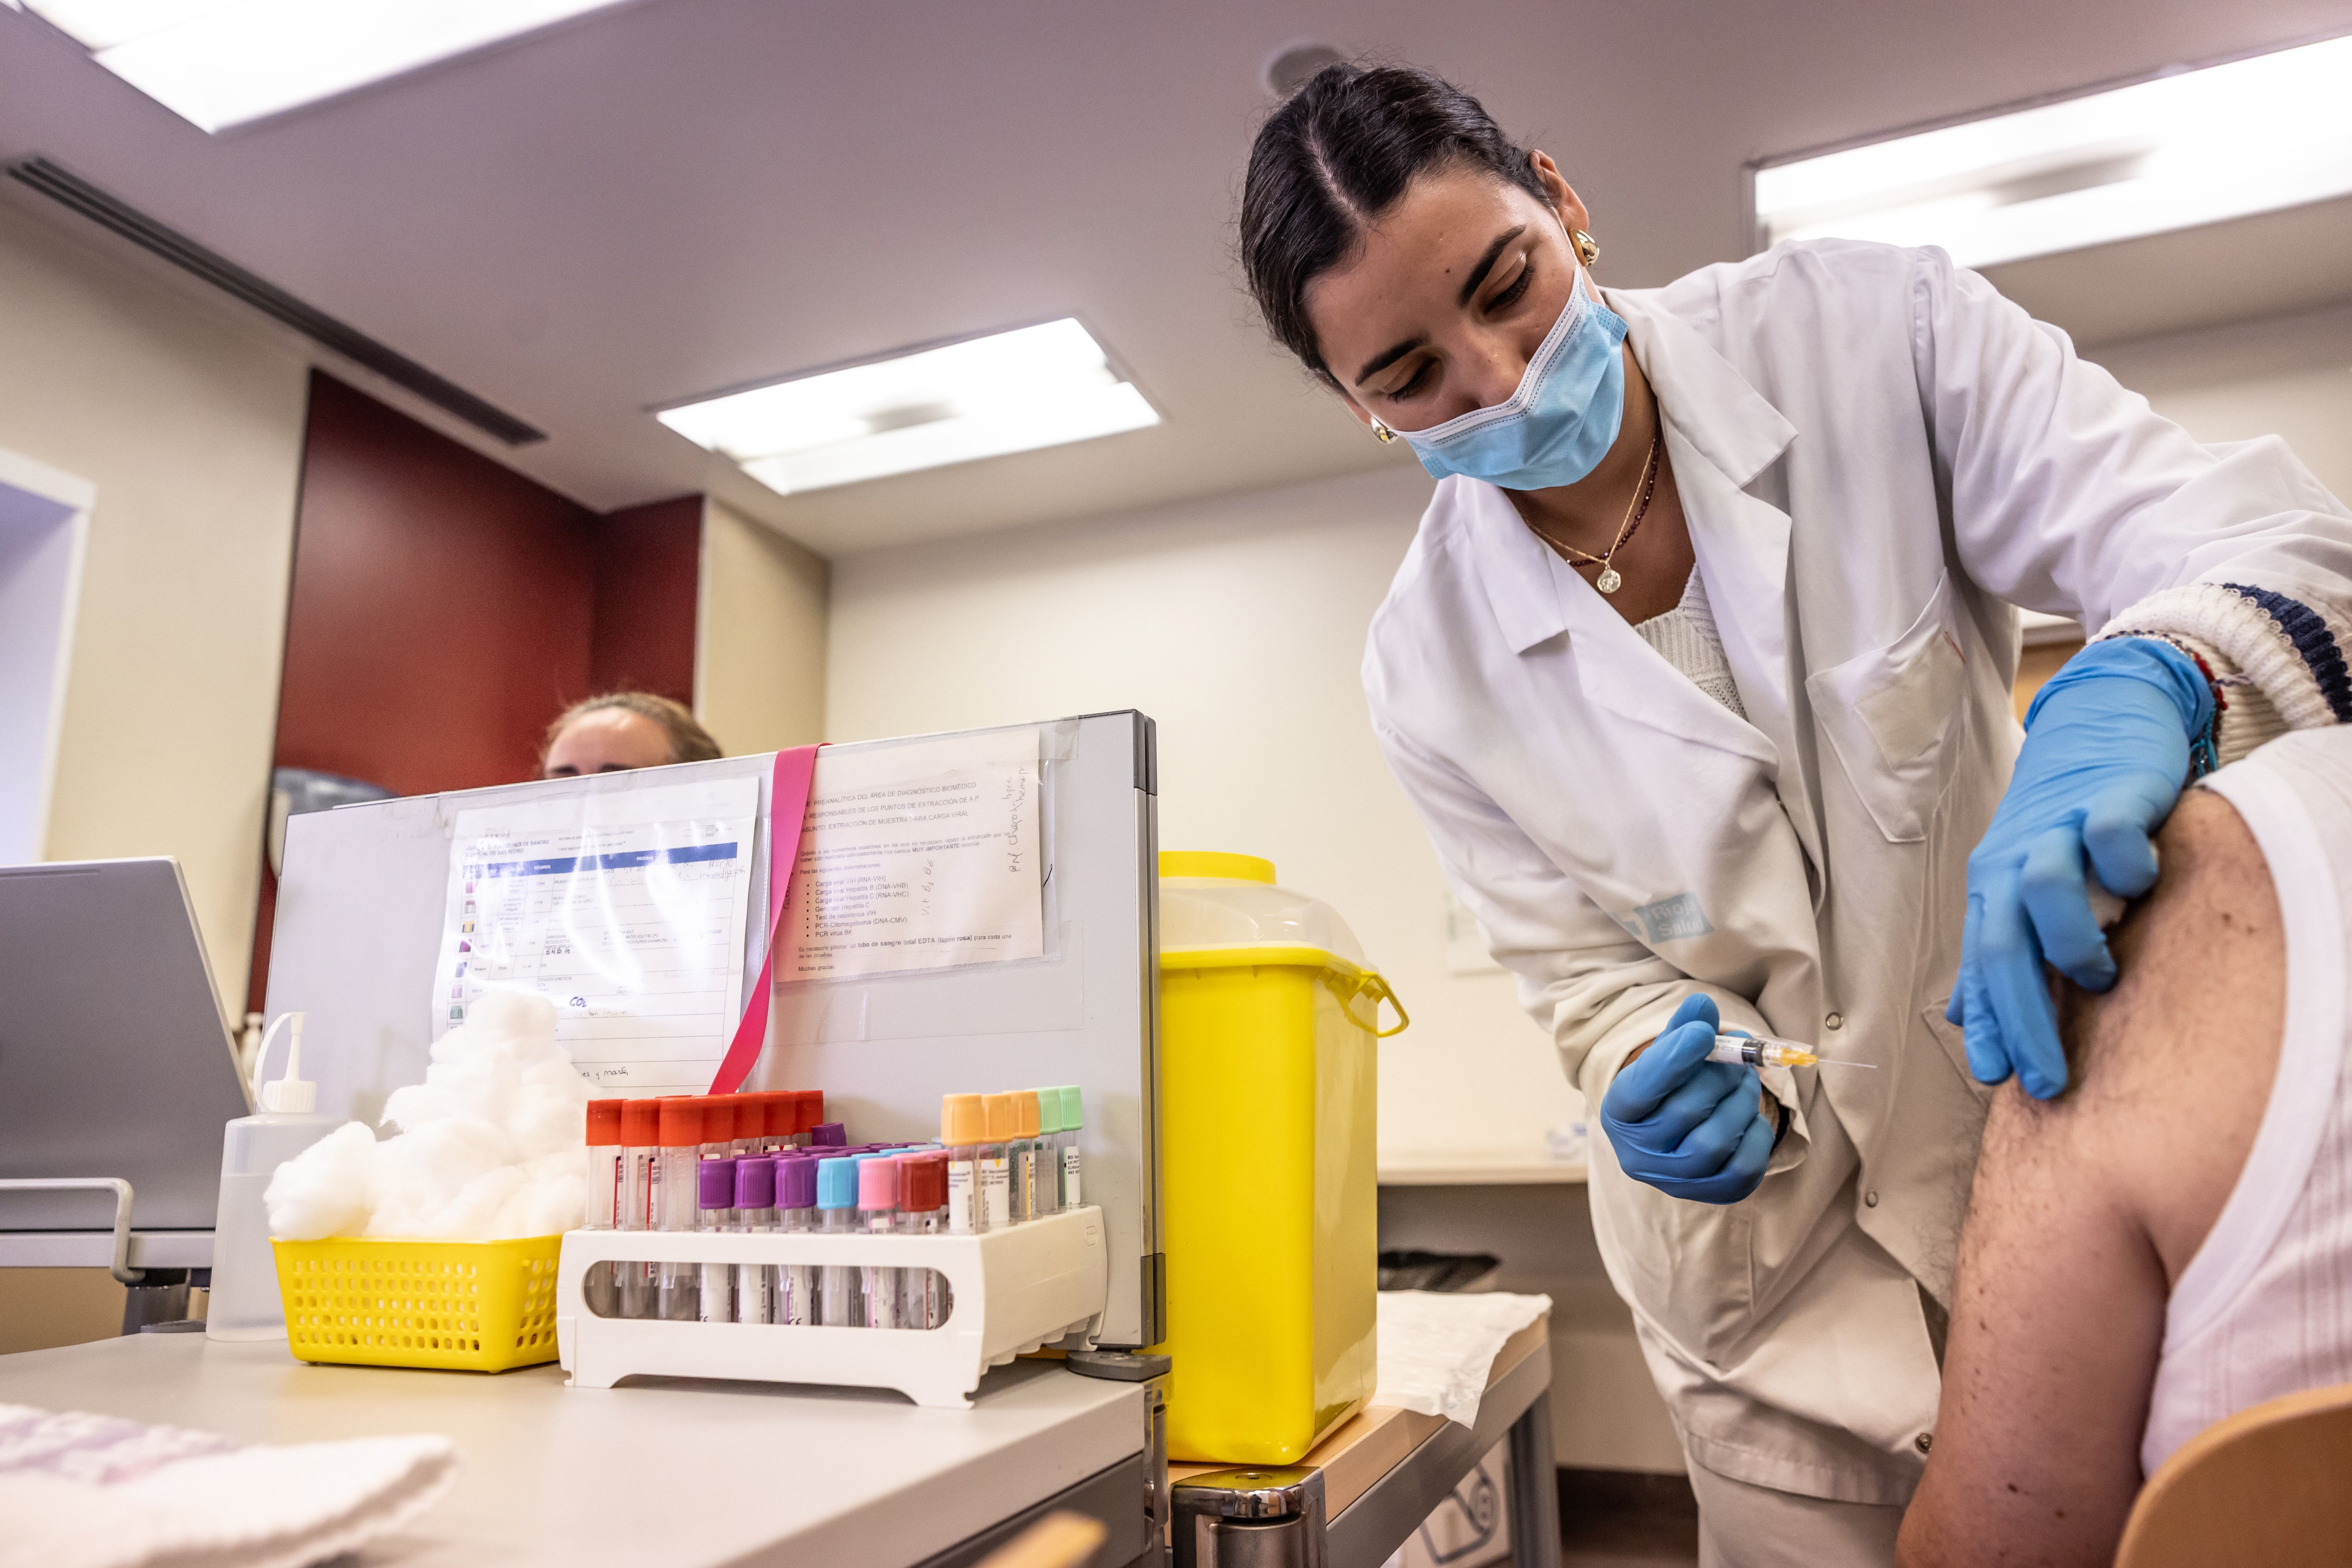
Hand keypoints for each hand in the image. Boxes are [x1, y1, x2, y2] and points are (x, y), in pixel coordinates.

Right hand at [1600, 994, 1773, 1203]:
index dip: (1673, 1060)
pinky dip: (1756, 1134)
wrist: (1672, 1138)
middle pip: (1685, 1111)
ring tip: (1746, 1081)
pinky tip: (1749, 1116)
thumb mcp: (1666, 1056)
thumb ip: (1683, 1030)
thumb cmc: (1667, 1089)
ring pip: (1715, 1141)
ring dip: (1741, 1101)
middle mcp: (1637, 1154)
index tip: (1703, 1033)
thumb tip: (1702, 1004)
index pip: (1641, 1088)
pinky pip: (1744, 1168)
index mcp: (1619, 1113)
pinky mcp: (1712, 1195)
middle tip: (1738, 1059)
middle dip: (1720, 1076)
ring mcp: (1674, 1181)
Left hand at [1950, 638, 2211, 1098]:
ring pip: (2043, 888)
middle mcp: (2015, 859)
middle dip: (2021, 1017)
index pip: (1979, 964)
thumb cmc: (2064, 819)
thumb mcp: (2020, 883)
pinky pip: (2109, 835)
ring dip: (2071, 943)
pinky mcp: (2110, 795)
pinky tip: (2144, 887)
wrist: (2099, 722)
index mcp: (1992, 886)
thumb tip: (1964, 1018)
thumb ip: (1996, 949)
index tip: (1999, 1080)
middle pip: (2002, 942)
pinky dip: (2126, 866)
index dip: (1988, 1024)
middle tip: (2048, 1077)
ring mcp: (2060, 826)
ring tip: (2100, 978)